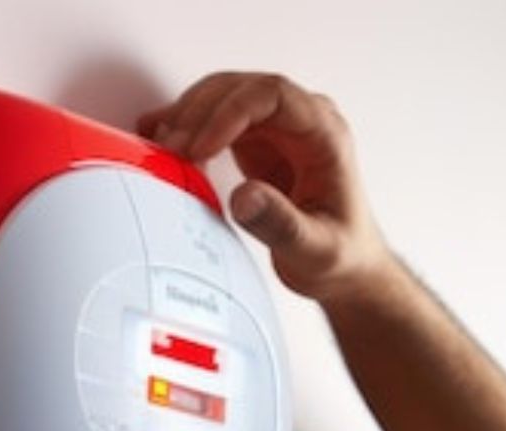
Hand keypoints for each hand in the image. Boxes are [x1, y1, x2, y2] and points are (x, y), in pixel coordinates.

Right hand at [137, 73, 391, 305]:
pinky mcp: (255, 140)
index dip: (232, 111)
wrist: (345, 267)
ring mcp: (277, 127)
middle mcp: (303, 121)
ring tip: (164, 151)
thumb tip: (245, 197)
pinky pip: (214, 118)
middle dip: (201, 114)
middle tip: (173, 151)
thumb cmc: (342, 255)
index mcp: (326, 135)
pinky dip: (186, 126)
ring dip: (188, 117)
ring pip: (222, 97)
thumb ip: (282, 225)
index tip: (202, 145)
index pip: (275, 95)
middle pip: (242, 89)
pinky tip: (160, 137)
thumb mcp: (316, 250)